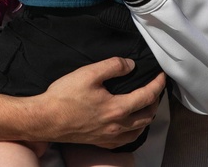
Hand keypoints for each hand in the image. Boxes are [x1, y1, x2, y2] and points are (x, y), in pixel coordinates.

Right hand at [0, 58, 164, 147]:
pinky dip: (134, 131)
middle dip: (155, 101)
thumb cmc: (64, 96)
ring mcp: (108, 136)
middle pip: (147, 116)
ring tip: (146, 105)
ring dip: (147, 117)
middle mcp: (117, 126)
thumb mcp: (89, 73)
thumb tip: (130, 65)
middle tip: (155, 89)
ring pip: (139, 130)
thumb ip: (113, 66)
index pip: (147, 96)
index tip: (162, 75)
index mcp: (117, 108)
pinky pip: (125, 140)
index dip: (158, 84)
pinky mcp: (99, 141)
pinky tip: (129, 125)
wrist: (45, 119)